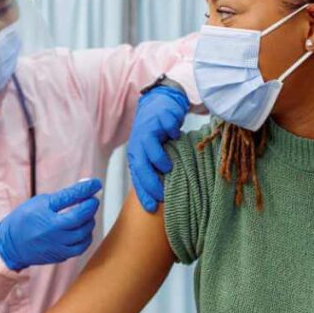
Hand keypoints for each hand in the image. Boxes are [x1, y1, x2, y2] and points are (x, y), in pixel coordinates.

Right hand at [0, 179, 102, 270]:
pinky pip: (81, 247)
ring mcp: (58, 245)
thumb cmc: (24, 220)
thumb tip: (85, 186)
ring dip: (89, 221)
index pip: (70, 197)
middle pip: (82, 216)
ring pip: (84, 233)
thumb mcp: (40, 202)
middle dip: (91, 205)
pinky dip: (86, 237)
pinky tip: (83, 230)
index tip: (96, 183)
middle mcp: (53, 231)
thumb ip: (63, 196)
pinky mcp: (61, 256)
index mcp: (45, 213)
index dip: (86, 188)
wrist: (10, 245)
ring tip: (85, 215)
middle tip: (91, 199)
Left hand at [127, 86, 188, 212]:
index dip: (143, 194)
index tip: (151, 208)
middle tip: (163, 195)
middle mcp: (139, 144)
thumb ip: (155, 169)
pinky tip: (177, 137)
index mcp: (136, 154)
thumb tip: (162, 195)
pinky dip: (173, 135)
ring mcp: (148, 130)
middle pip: (141, 166)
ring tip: (169, 168)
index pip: (137, 177)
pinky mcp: (161, 118)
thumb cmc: (157, 133)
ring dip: (159, 160)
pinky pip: (167, 130)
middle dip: (150, 182)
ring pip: (150, 149)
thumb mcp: (152, 152)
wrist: (159, 103)